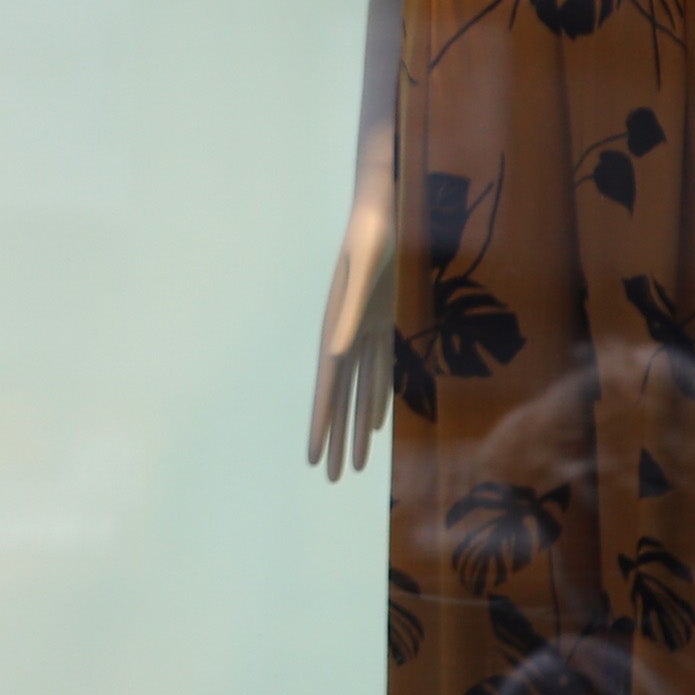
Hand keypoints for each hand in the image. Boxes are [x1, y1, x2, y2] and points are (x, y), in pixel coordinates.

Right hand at [305, 186, 396, 481]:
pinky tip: (378, 421)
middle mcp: (346, 340)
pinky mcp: (381, 325)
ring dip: (359, 427)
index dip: (320, 426)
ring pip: (361, 393)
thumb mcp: (361, 275)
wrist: (378, 216)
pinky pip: (379, 372)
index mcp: (336, 333)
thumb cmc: (367, 241)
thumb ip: (350, 315)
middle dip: (337, 440)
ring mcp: (363, 335)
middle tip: (333, 478)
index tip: (313, 459)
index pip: (326, 391)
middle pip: (341, 401)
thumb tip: (337, 355)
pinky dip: (378, 399)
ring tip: (357, 462)